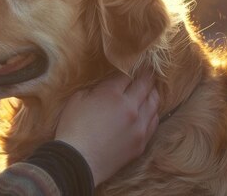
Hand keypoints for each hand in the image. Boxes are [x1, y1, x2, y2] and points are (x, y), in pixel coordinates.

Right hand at [54, 70, 158, 185]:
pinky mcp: (141, 142)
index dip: (131, 68)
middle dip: (148, 76)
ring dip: (153, 93)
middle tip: (150, 70)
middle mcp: (130, 107)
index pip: (128, 75)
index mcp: (112, 94)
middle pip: (145, 86)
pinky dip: (153, 112)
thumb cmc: (72, 128)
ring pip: (154, 103)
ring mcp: (139, 125)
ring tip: (152, 89)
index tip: (135, 65)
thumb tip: (106, 86)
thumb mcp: (77, 99)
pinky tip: (150, 110)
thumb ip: (95, 89)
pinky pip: (154, 122)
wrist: (78, 161)